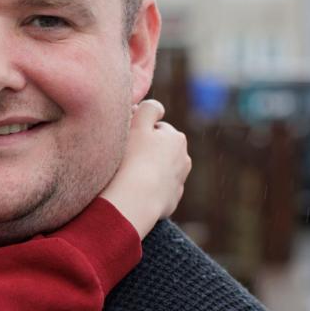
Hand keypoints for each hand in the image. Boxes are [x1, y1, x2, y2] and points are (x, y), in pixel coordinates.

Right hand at [100, 99, 191, 236]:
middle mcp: (184, 159)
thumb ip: (149, 108)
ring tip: (128, 176)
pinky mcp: (170, 202)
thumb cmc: (133, 159)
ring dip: (147, 170)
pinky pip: (157, 190)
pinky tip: (134, 191)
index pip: (155, 128)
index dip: (138, 132)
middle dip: (146, 151)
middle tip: (125, 158)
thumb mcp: (138, 124)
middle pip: (159, 150)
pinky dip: (148, 189)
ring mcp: (178, 182)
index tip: (125, 140)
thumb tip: (157, 108)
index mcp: (177, 138)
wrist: (135, 200)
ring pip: (159, 170)